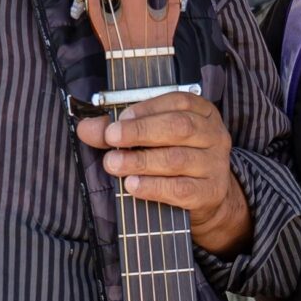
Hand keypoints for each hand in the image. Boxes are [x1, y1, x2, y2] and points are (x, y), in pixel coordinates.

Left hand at [74, 91, 250, 254]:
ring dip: (140, 161)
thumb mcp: (152, 138)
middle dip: (141, 132)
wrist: (206, 198)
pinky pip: (180, 189)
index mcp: (202, 112)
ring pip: (177, 159)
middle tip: (111, 138)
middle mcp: (213, 135)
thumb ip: (120, 130)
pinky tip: (132, 185)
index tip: (119, 119)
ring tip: (113, 164)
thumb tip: (86, 128)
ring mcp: (214, 165)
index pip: (178, 102)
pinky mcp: (209, 192)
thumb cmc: (174, 158)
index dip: (146, 109)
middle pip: (179, 127)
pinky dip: (153, 187)